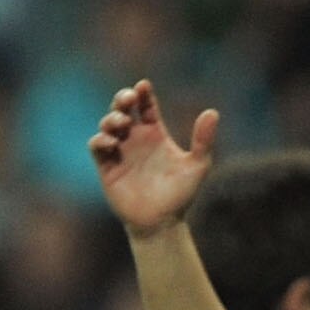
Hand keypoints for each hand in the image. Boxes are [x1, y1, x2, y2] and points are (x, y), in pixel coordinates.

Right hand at [90, 81, 217, 236]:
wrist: (162, 223)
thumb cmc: (180, 195)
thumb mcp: (197, 166)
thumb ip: (204, 140)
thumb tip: (213, 112)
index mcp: (155, 134)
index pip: (146, 105)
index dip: (143, 93)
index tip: (143, 86)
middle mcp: (135, 139)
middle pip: (123, 108)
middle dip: (122, 98)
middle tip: (128, 98)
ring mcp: (120, 151)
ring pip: (108, 124)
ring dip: (112, 118)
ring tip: (123, 123)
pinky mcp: (107, 167)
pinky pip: (97, 146)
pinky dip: (100, 140)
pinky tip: (111, 142)